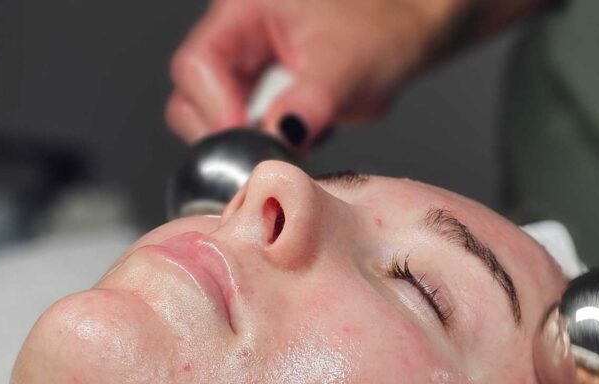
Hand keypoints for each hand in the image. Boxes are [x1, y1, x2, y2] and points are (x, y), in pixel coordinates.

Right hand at [166, 0, 458, 149]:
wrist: (406, 38)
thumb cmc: (381, 29)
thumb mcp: (348, 65)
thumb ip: (312, 100)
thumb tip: (279, 135)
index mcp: (243, 13)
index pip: (198, 65)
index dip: (213, 106)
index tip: (244, 136)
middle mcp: (236, 41)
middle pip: (192, 97)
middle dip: (221, 133)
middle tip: (261, 154)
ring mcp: (247, 73)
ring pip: (213, 121)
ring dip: (242, 144)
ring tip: (283, 147)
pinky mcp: (261, 101)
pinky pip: (243, 133)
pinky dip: (260, 147)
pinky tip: (289, 146)